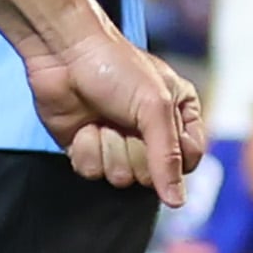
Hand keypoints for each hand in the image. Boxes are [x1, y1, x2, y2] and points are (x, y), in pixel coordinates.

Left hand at [29, 25, 201, 205]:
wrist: (63, 52)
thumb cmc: (116, 67)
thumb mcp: (155, 107)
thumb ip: (168, 156)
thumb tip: (177, 201)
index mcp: (179, 117)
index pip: (189, 162)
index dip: (171, 155)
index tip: (154, 130)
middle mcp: (151, 134)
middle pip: (153, 176)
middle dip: (134, 150)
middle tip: (122, 121)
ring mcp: (117, 143)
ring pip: (121, 177)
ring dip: (108, 147)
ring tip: (101, 119)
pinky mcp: (87, 148)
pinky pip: (91, 172)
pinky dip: (85, 148)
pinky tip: (82, 125)